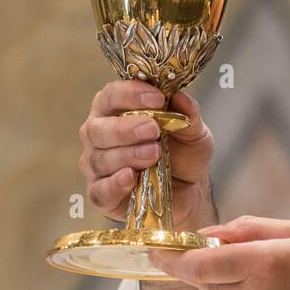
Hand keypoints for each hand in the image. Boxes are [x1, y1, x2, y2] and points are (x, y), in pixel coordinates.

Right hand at [79, 80, 214, 229]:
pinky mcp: (101, 195)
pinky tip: (130, 177)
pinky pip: (99, 191)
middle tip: (153, 130)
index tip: (157, 98)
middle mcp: (98, 135)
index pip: (111, 95)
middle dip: (125, 128)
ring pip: (100, 159)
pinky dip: (114, 184)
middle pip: (98, 129)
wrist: (187, 190)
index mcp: (113, 110)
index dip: (130, 94)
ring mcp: (96, 167)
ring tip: (154, 154)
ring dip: (128, 155)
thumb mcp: (193, 132)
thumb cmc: (181, 154)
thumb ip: (188, 114)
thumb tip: (180, 96)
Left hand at [150, 216, 289, 289]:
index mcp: (264, 264)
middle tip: (216, 252)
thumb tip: (208, 233)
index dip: (172, 259)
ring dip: (230, 284)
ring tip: (267, 276)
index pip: (200, 264)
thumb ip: (248, 230)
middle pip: (207, 281)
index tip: (155, 252)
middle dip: (204, 266)